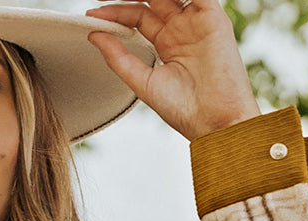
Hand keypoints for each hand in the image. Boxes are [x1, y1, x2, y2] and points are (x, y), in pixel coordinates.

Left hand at [87, 0, 259, 140]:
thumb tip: (94, 35)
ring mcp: (197, 22)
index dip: (116, 13)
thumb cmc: (184, 110)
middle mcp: (182, 29)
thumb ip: (119, 58)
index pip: (138, 16)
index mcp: (166, 44)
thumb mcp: (143, 82)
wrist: (215, 121)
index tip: (92, 15)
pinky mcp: (214, 18)